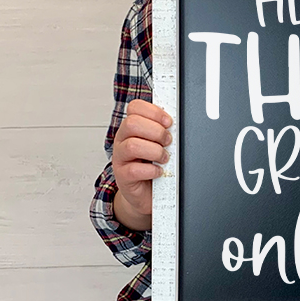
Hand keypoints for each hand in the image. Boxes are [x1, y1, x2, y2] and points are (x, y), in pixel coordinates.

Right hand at [111, 99, 173, 230]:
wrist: (147, 193)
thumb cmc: (154, 164)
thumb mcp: (159, 143)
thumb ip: (164, 130)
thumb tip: (178, 121)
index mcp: (132, 127)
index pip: (135, 107)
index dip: (154, 112)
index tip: (169, 122)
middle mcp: (123, 139)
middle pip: (132, 123)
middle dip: (156, 132)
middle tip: (168, 141)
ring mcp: (120, 158)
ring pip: (132, 145)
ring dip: (155, 151)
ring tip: (164, 158)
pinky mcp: (123, 176)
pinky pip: (134, 170)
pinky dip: (151, 170)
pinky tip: (158, 171)